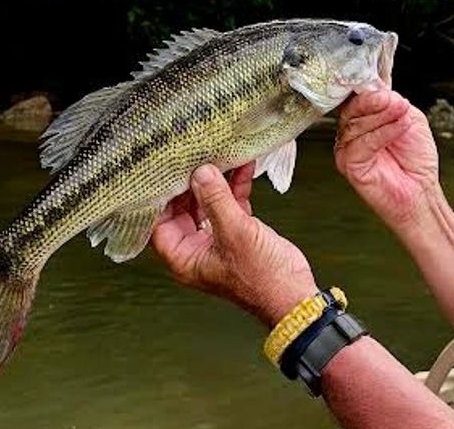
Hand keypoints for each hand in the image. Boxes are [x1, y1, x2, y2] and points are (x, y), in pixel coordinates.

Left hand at [151, 162, 317, 326]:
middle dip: (191, 185)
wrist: (293, 294)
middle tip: (193, 159)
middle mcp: (197, 250)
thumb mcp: (235, 233)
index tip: (167, 173)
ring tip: (219, 158)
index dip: (161, 198)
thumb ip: (216, 201)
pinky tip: (243, 168)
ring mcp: (218, 241)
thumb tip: (201, 174)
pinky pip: (232, 206)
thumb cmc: (261, 278)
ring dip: (217, 183)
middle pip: (183, 211)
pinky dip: (236, 188)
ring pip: (209, 205)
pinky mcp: (239, 234)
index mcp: (184, 258)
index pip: (159, 223)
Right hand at [335, 90, 441, 232]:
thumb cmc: (415, 160)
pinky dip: (382, 133)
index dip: (368, 89)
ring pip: (355, 124)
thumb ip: (393, 103)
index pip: (356, 98)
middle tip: (394, 101)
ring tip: (402, 114)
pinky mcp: (349, 165)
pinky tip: (399, 129)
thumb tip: (379, 88)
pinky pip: (361, 144)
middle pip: (352, 109)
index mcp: (363, 120)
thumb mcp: (410, 119)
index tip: (383, 86)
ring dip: (383, 116)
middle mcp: (352, 133)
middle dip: (374, 101)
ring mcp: (348, 149)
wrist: (421, 190)